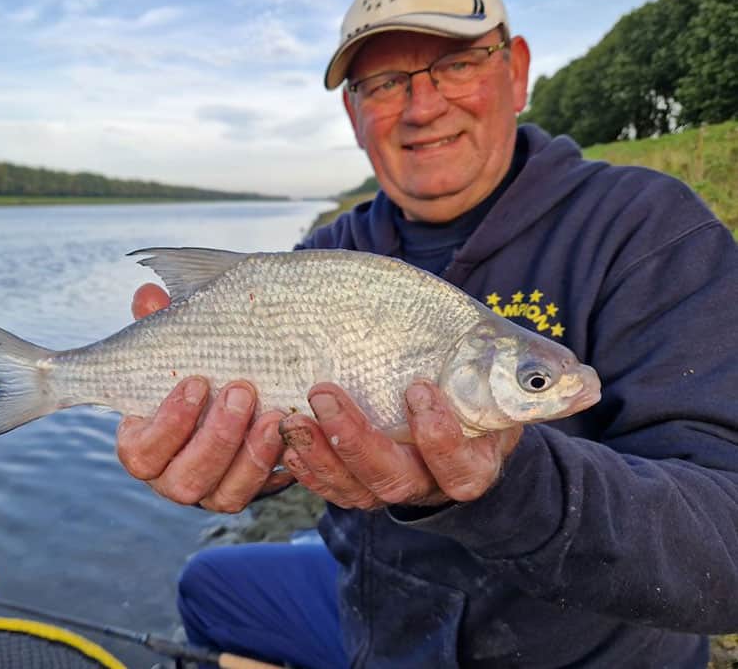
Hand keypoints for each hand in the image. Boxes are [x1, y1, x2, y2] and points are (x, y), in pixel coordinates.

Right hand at [116, 284, 293, 511]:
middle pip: (185, 480)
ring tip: (274, 415)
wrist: (245, 386)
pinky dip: (276, 467)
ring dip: (250, 456)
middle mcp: (174, 477)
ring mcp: (212, 490)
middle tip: (242, 391)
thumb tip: (148, 296)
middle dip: (216, 437)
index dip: (167, 423)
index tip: (197, 381)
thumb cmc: (201, 365)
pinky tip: (292, 436)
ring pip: (224, 496)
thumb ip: (160, 322)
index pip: (141, 452)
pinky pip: (261, 493)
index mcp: (145, 445)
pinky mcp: (249, 491)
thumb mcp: (182, 342)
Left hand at [278, 380, 522, 508]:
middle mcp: (428, 485)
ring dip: (319, 453)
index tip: (420, 389)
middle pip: (392, 479)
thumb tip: (582, 382)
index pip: (458, 468)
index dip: (439, 436)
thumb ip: (529, 380)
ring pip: (353, 489)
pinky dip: (305, 468)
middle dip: (355, 439)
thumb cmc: (485, 398)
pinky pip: (328, 488)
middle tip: (326, 393)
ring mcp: (389, 488)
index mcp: (471, 467)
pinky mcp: (357, 485)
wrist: (462, 428)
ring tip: (294, 416)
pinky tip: (287, 439)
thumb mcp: (510, 390)